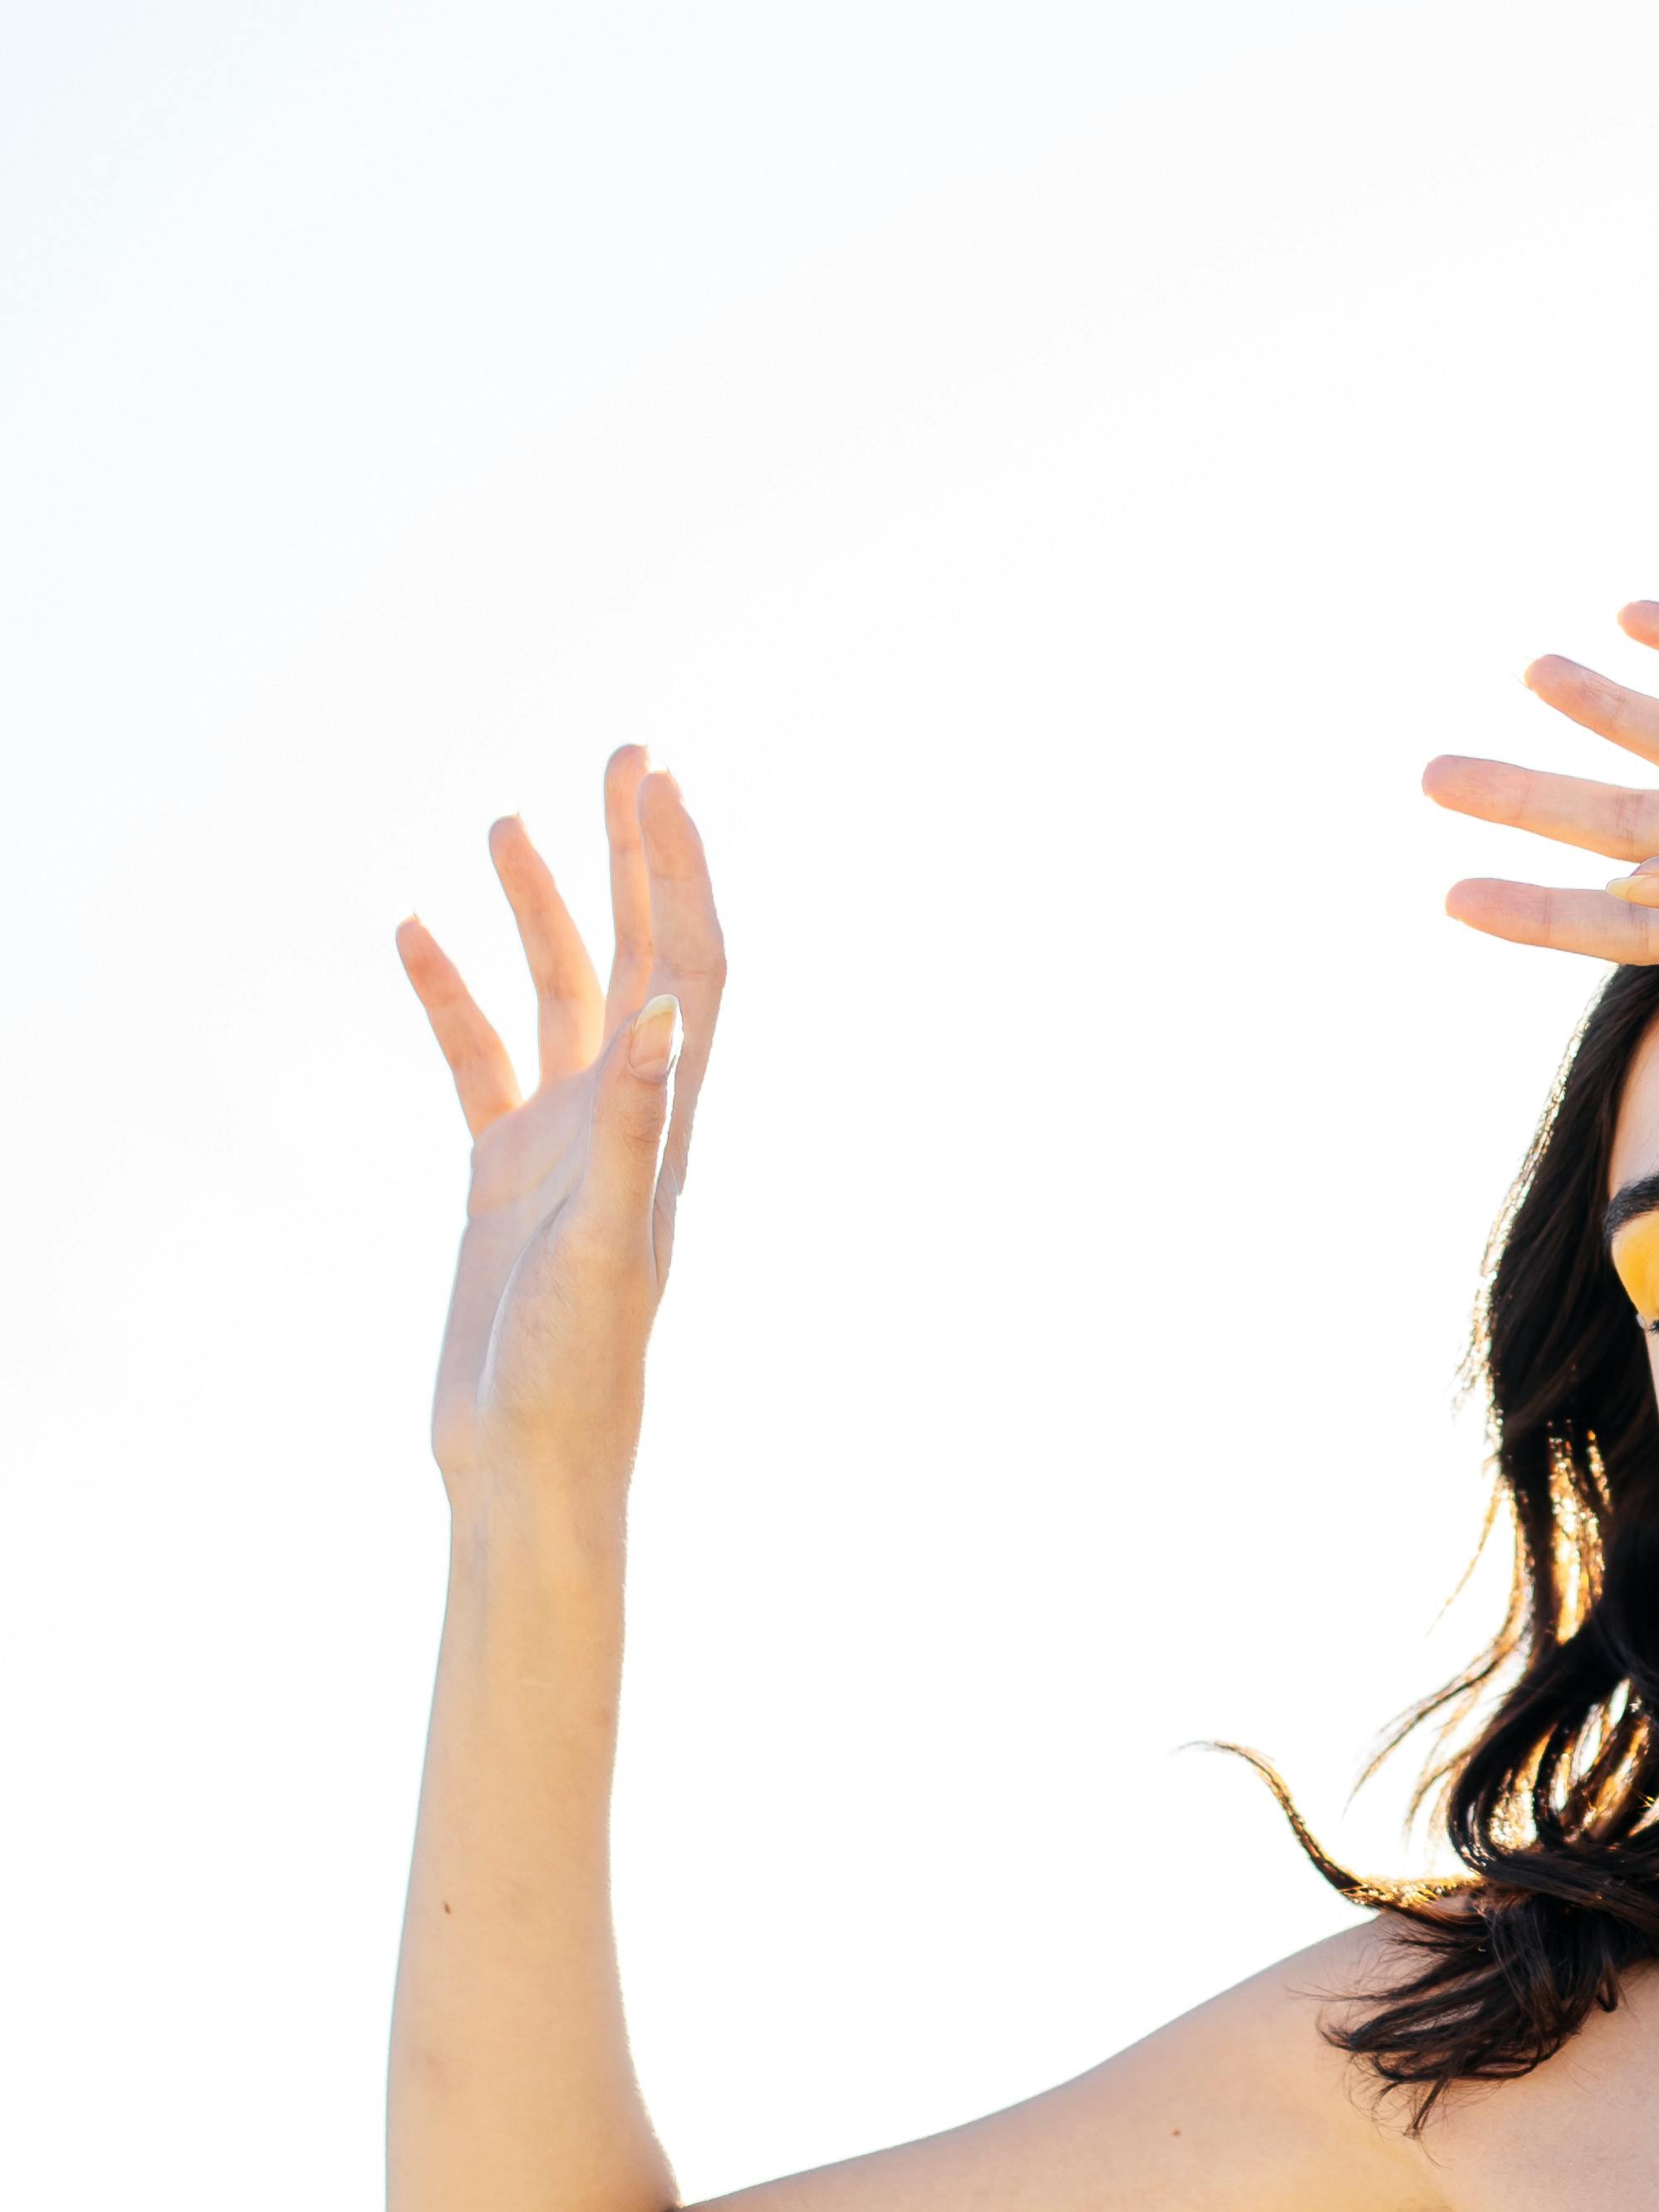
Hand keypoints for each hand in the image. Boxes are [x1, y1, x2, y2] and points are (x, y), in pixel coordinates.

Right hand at [397, 752, 726, 1493]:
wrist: (531, 1456)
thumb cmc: (582, 1370)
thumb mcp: (611, 1243)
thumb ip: (639, 1130)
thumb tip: (668, 1017)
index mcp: (669, 1122)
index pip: (692, 966)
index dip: (683, 872)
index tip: (661, 785)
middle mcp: (628, 1116)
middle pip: (640, 953)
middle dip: (631, 856)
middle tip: (620, 755)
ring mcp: (564, 1140)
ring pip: (556, 994)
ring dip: (539, 910)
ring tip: (505, 822)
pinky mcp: (503, 1172)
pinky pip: (479, 1060)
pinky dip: (451, 997)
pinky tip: (414, 935)